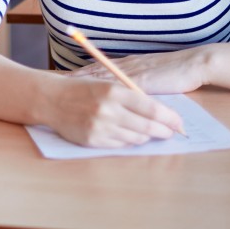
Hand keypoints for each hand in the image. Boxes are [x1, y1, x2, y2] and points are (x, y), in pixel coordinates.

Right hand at [47, 74, 183, 147]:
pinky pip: (120, 145)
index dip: (169, 117)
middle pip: (147, 126)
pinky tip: (126, 134)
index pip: (151, 108)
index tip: (178, 122)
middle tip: (170, 132)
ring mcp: (100, 127)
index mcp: (113, 90)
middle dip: (163, 131)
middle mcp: (108, 110)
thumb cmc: (82, 89)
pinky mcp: (93, 141)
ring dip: (145, 136)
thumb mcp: (106, 83)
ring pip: (135, 138)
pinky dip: (127, 141)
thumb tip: (159, 112)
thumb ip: (131, 96)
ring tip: (147, 132)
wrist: (51, 99)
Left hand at [69, 46, 210, 96]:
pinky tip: (93, 93)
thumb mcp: (152, 77)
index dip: (81, 73)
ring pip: (102, 76)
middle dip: (75, 77)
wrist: (194, 63)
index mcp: (129, 65)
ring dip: (83, 81)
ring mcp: (133, 72)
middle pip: (95, 71)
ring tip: (65, 85)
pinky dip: (105, 89)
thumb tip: (126, 94)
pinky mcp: (143, 81)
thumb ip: (138, 83)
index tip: (63, 77)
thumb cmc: (176, 72)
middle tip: (55, 80)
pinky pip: (119, 86)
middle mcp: (127, 66)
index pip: (99, 68)